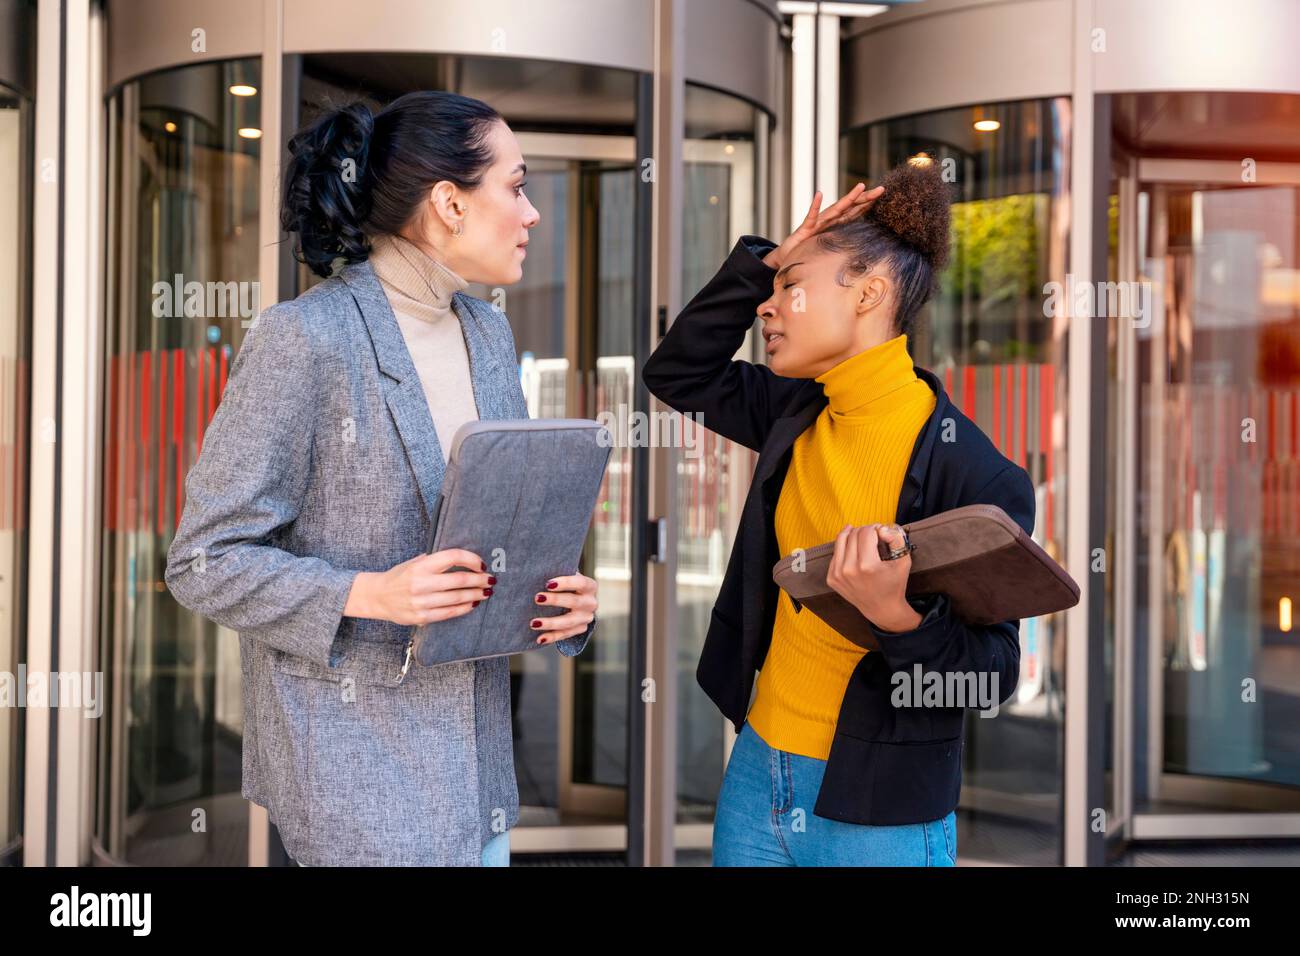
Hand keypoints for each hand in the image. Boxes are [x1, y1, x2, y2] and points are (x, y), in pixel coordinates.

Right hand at [345, 548, 493, 625]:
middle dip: (479, 580)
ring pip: (457, 598)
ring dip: (476, 594)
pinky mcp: (422, 617)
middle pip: (460, 580)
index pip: (453, 557)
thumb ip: (437, 560)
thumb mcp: (415, 562)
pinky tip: (473, 603)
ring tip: (486, 592)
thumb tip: (466, 559)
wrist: (378, 596)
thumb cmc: (401, 576)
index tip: (481, 564)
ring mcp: (422, 602)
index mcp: (421, 565)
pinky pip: (450, 613)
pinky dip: (465, 608)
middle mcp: (421, 583)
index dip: (471, 559)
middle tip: (491, 580)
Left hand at [530, 572, 597, 643]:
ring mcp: (586, 618)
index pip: (580, 583)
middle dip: (555, 600)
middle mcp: (591, 603)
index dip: (565, 583)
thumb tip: (537, 570)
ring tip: (533, 623)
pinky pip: (565, 634)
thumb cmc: (566, 584)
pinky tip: (539, 639)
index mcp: (590, 586)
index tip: (548, 584)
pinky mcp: (580, 629)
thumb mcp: (566, 575)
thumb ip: (558, 572)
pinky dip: (552, 637)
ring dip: (550, 622)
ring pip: (569, 622)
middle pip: (574, 602)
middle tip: (537, 598)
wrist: (578, 600)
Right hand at [761, 182, 884, 270]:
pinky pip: (811, 216)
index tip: (882, 195)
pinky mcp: (805, 229)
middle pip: (850, 207)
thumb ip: (842, 246)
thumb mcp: (829, 250)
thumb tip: (862, 251)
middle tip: (881, 189)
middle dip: (865, 198)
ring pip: (835, 209)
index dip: (868, 203)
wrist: (787, 258)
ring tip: (860, 187)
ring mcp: (817, 224)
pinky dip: (815, 206)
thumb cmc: (807, 252)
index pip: (855, 212)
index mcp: (835, 225)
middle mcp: (828, 221)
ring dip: (848, 198)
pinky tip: (819, 195)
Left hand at [826, 523, 920, 633]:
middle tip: (874, 537)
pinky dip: (845, 549)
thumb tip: (882, 528)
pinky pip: (836, 553)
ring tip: (863, 539)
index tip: (881, 533)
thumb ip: (896, 539)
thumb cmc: (894, 584)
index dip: (876, 528)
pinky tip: (855, 553)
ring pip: (841, 540)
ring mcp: (838, 575)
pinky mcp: (831, 578)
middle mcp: (849, 570)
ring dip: (852, 535)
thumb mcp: (903, 561)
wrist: (882, 609)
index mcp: (867, 566)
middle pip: (853, 534)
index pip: (866, 532)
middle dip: (865, 531)